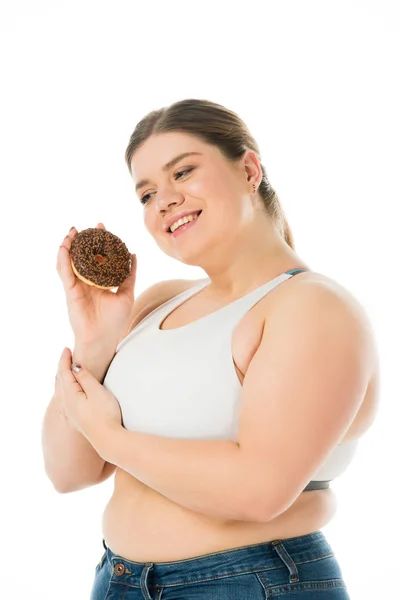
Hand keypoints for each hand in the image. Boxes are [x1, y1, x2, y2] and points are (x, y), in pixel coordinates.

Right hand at [56, 223, 136, 345]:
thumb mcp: (127, 293)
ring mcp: (77, 285)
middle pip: (83, 256)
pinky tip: (64, 247)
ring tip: (73, 232)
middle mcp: (87, 281)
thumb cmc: (115, 321)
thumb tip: (133, 255)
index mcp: (99, 280)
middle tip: (92, 226)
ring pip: (70, 261)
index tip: (103, 228)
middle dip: (85, 239)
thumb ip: (129, 275)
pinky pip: (64, 272)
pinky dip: (63, 259)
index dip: (99, 242)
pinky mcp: (69, 290)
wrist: (103, 338)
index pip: (98, 256)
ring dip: (69, 246)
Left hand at [56, 347, 122, 445]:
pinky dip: (67, 387)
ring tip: (67, 369)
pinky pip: (66, 397)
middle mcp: (67, 404)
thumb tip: (75, 366)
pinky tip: (72, 391)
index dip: (64, 360)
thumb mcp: (96, 392)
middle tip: (66, 355)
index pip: (64, 373)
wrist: (109, 440)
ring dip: (64, 378)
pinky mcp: (78, 418)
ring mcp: (72, 413)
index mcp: (70, 395)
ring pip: (62, 390)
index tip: (66, 349)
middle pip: (60, 381)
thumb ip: (85, 378)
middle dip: (62, 367)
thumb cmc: (105, 415)